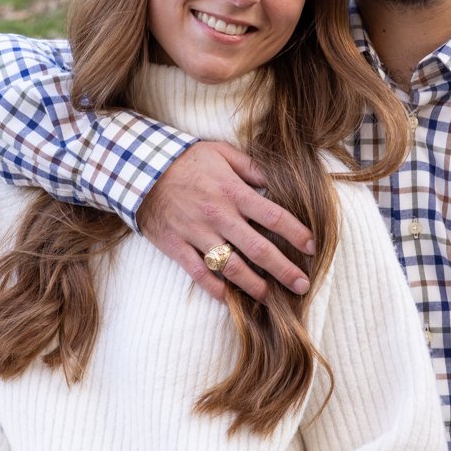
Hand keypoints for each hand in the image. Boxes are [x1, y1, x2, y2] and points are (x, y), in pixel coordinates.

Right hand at [136, 141, 314, 301]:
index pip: (274, 217)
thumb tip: (276, 181)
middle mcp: (218, 216)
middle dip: (284, 270)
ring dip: (255, 285)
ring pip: (232, 267)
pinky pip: (199, 273)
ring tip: (271, 297)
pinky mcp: (177, 246)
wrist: (138, 168)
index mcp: (233, 192)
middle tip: (303, 285)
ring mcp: (197, 233)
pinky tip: (230, 298)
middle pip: (259, 249)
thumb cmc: (185, 159)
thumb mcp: (221, 152)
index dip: (297, 233)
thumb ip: (250, 167)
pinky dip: (215, 288)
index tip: (313, 248)